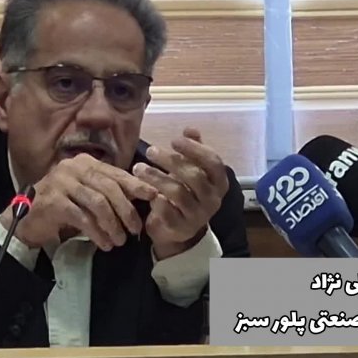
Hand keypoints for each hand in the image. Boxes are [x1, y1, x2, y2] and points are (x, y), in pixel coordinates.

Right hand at [1, 154, 157, 250]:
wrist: (26, 218)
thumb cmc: (63, 205)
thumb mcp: (87, 193)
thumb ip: (109, 191)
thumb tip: (143, 196)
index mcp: (85, 162)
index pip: (116, 173)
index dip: (136, 185)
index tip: (154, 196)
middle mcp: (73, 168)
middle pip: (109, 188)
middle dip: (126, 210)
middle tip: (135, 229)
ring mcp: (61, 183)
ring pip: (98, 203)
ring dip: (112, 225)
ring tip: (119, 240)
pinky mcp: (53, 202)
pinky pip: (82, 218)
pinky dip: (96, 233)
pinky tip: (104, 244)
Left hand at [132, 128, 228, 259]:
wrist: (178, 228)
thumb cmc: (186, 192)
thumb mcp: (192, 170)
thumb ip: (193, 150)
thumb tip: (190, 129)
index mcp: (219, 182)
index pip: (213, 162)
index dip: (194, 149)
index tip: (174, 140)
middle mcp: (213, 199)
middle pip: (194, 176)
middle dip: (171, 161)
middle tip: (150, 150)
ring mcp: (198, 216)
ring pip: (178, 193)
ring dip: (156, 177)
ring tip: (138, 168)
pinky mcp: (181, 228)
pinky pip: (167, 211)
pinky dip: (156, 200)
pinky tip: (145, 192)